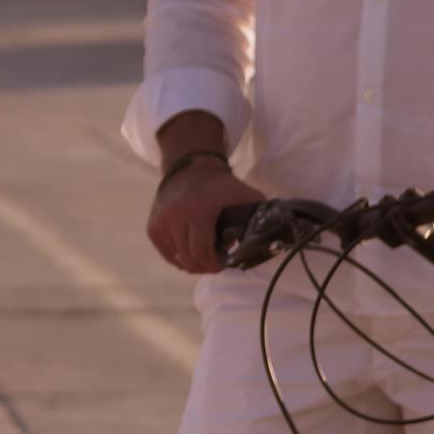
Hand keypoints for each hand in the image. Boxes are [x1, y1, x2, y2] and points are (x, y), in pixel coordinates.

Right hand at [147, 156, 265, 274]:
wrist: (189, 169)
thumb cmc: (221, 186)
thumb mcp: (244, 195)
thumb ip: (260, 215)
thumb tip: (280, 234)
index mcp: (197, 212)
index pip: (202, 253)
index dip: (214, 265)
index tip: (223, 263)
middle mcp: (174, 218)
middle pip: (189, 260)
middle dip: (205, 265)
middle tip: (216, 260)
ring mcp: (160, 224)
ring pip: (178, 260)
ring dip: (193, 261)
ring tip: (204, 251)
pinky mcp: (153, 228)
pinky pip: (168, 254)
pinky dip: (180, 256)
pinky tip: (191, 247)